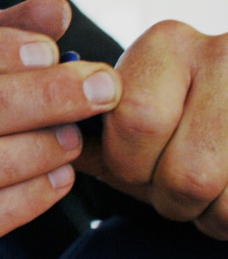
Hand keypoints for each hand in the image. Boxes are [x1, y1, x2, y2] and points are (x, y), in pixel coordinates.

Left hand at [78, 21, 227, 239]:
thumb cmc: (177, 130)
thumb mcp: (132, 121)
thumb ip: (88, 133)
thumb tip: (49, 140)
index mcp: (166, 45)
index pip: (135, 119)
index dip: (128, 163)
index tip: (135, 164)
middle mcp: (223, 54)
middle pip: (185, 170)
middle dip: (168, 196)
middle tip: (173, 187)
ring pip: (221, 191)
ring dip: (207, 213)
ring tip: (207, 190)